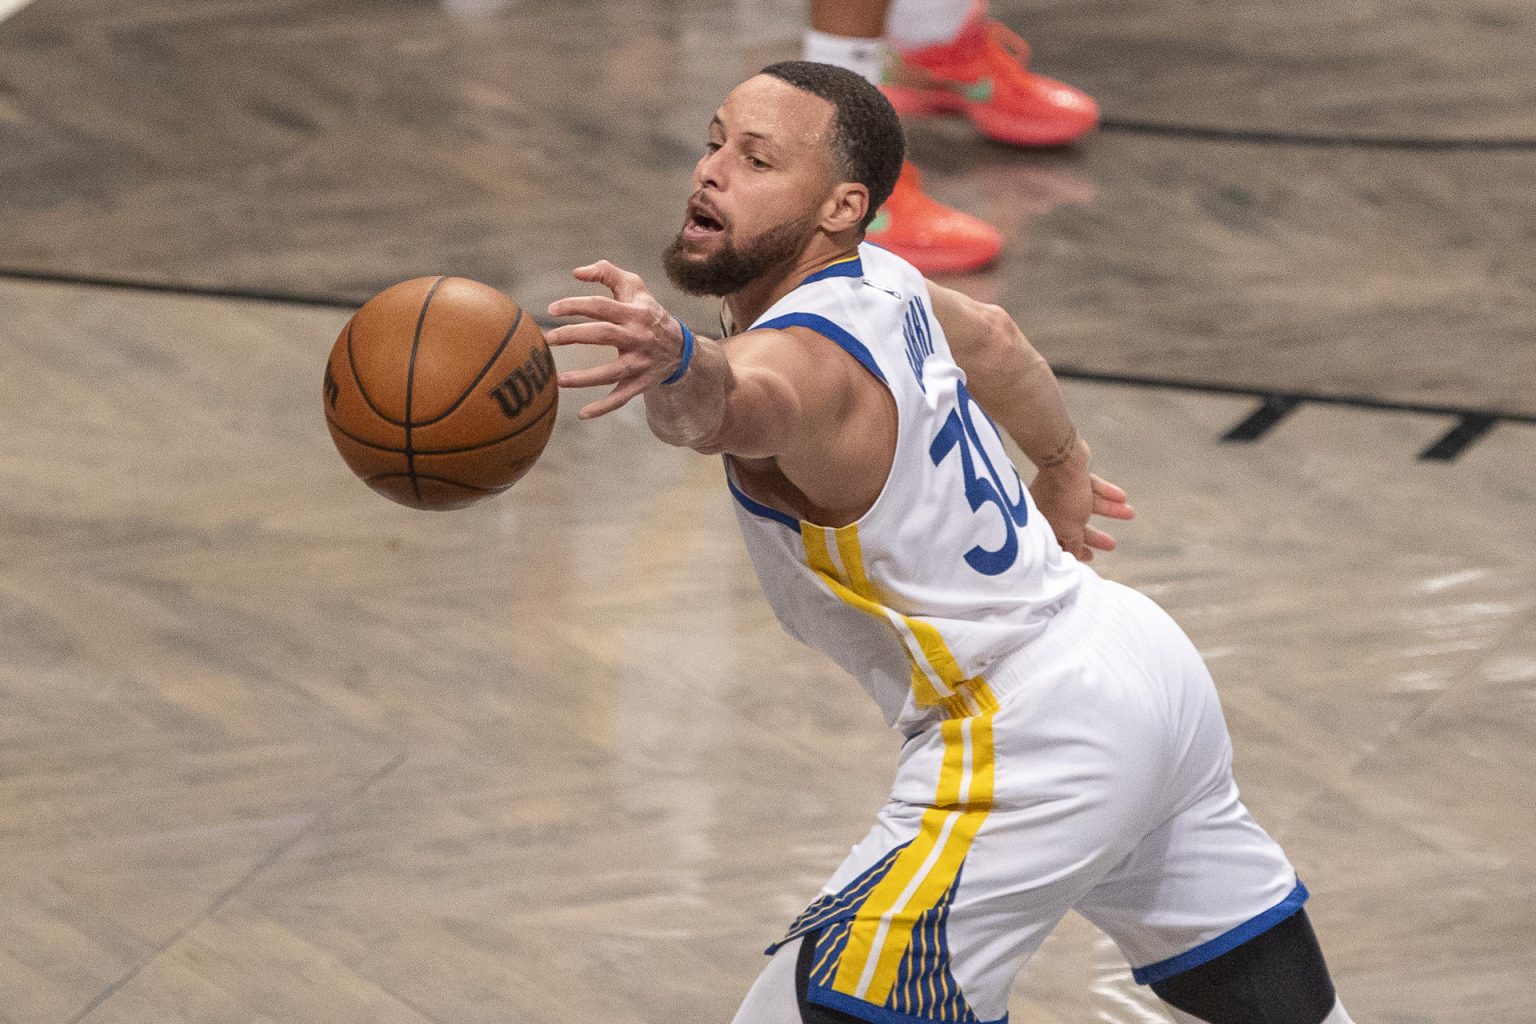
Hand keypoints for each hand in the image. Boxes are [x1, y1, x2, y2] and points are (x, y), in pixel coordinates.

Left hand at [545, 260, 686, 418]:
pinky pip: (622, 397)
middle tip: (550, 338)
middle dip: (575, 335)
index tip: (552, 309)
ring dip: (585, 378)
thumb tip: (576, 273)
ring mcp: (640, 363)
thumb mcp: (634, 287)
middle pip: (603, 334)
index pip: (601, 306)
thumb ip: (606, 272)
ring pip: (611, 372)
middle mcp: (638, 337)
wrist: (680, 347)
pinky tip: (583, 414)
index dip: (576, 306)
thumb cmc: (647, 311)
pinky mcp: (641, 383)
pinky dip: (604, 407)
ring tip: (559, 380)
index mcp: (634, 313)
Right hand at [1029, 460, 1133, 562]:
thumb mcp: (1069, 530)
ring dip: (1110, 510)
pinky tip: (1122, 497)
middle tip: (1111, 544)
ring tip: (1130, 513)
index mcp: (1045, 522)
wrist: (1064, 461)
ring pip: (1088, 505)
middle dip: (1095, 535)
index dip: (1075, 551)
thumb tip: (1074, 556)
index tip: (1090, 556)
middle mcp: (1051, 506)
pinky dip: (1106, 492)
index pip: (1059, 541)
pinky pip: (1092, 487)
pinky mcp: (1073, 474)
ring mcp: (1062, 490)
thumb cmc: (1063, 499)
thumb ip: (1073, 545)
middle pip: (1075, 525)